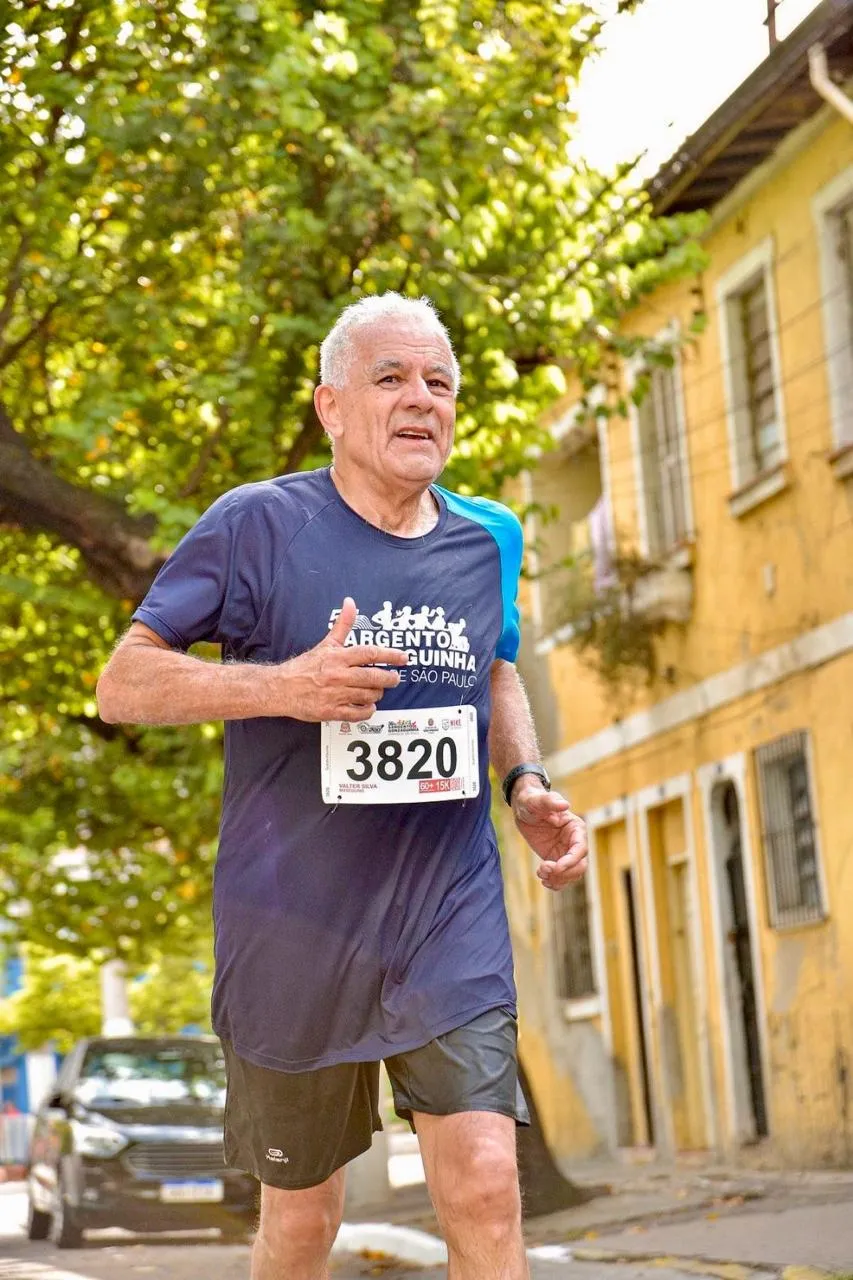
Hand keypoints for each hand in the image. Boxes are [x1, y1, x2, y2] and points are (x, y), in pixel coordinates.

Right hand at [268, 597, 407, 721]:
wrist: (281, 688)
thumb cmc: (305, 666)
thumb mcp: (326, 644)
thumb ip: (342, 624)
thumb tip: (350, 602)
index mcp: (338, 657)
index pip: (370, 653)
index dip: (390, 655)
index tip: (404, 657)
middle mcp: (338, 675)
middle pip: (373, 677)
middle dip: (389, 678)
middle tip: (395, 678)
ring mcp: (335, 695)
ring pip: (368, 695)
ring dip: (377, 693)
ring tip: (378, 690)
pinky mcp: (331, 711)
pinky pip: (357, 713)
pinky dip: (367, 710)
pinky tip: (368, 706)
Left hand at [511, 780, 587, 891]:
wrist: (523, 808)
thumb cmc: (532, 801)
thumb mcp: (537, 800)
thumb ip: (550, 801)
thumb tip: (565, 805)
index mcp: (576, 828)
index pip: (580, 849)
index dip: (571, 861)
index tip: (556, 867)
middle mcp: (574, 842)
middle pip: (580, 865)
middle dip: (564, 873)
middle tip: (543, 869)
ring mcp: (566, 852)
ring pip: (572, 874)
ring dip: (558, 879)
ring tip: (541, 873)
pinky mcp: (557, 859)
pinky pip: (562, 877)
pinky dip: (555, 883)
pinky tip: (543, 880)